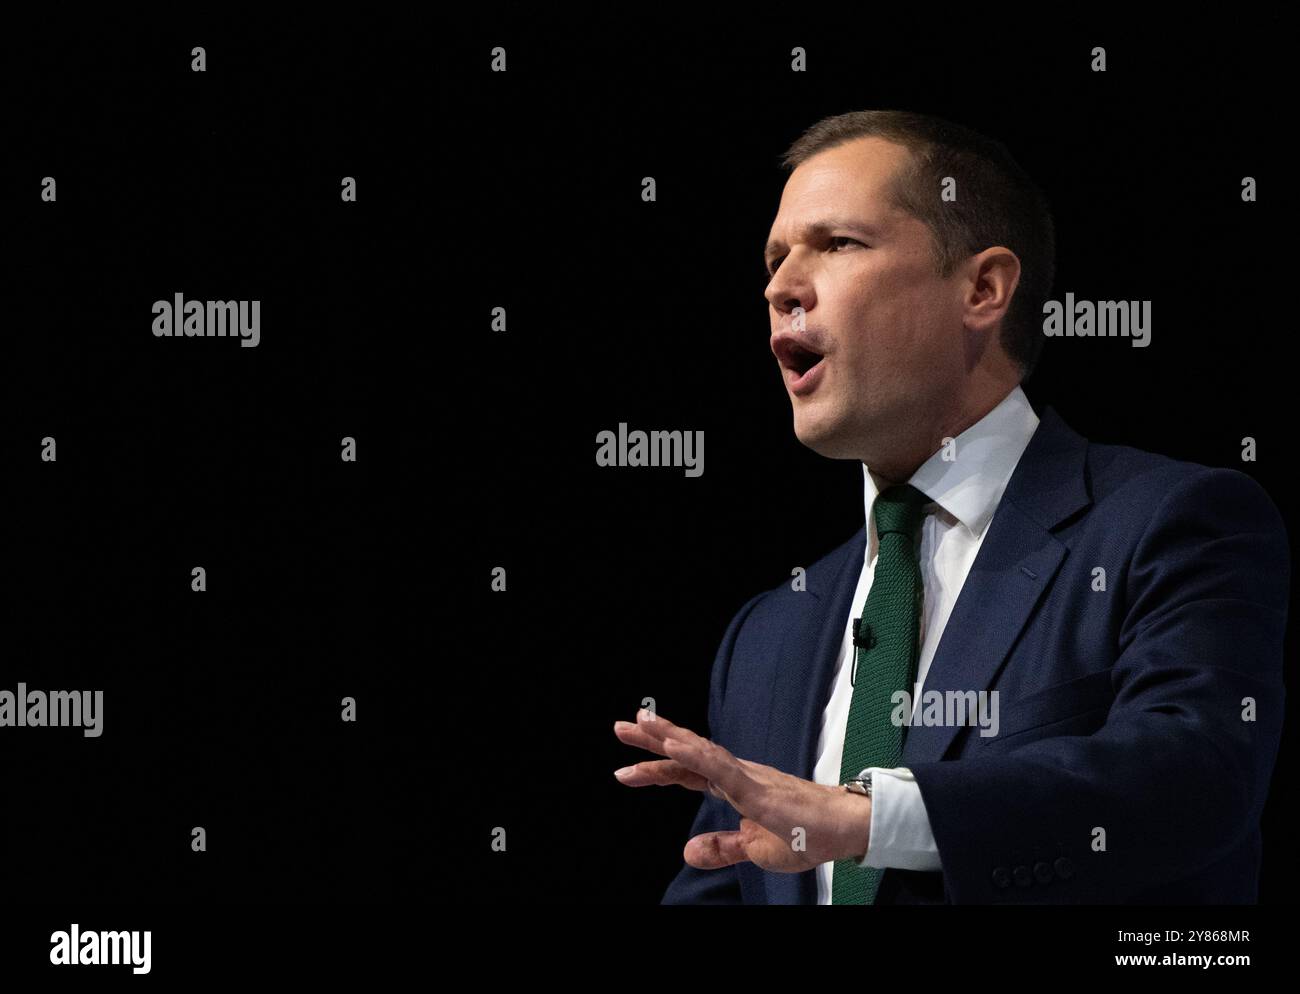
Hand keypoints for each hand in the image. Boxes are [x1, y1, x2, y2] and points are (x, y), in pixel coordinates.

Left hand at [613, 708, 870, 871]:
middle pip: (688, 753)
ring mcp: (747, 777)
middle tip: (621, 727)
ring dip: (669, 738)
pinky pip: (721, 768)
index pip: (689, 772)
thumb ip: (723, 847)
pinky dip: (695, 755)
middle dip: (653, 740)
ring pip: (701, 751)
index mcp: (735, 786)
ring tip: (641, 724)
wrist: (846, 830)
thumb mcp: (755, 849)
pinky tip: (674, 747)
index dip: (658, 768)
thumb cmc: (807, 833)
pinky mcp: (758, 788)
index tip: (627, 768)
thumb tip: (688, 851)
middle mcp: (737, 774)